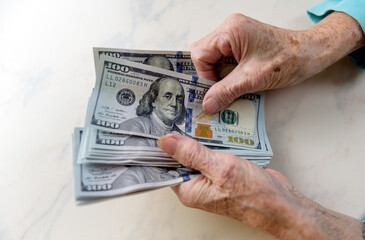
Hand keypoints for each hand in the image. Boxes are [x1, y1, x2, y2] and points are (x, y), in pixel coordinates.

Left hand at [158, 134, 363, 239]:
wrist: (281, 203)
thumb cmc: (253, 193)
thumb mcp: (219, 169)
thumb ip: (191, 154)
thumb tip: (165, 141)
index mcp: (188, 189)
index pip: (164, 166)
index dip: (161, 146)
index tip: (158, 124)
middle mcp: (196, 185)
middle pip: (180, 157)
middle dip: (181, 137)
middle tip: (179, 113)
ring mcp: (210, 177)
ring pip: (198, 152)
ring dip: (199, 137)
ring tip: (195, 115)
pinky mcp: (223, 171)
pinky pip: (212, 153)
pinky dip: (213, 141)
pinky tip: (214, 127)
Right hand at [190, 12, 364, 113]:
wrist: (310, 54)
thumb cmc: (287, 60)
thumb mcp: (253, 79)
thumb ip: (226, 91)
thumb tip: (207, 104)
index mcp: (230, 31)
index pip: (200, 54)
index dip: (203, 75)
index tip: (213, 92)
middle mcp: (230, 29)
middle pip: (203, 55)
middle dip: (208, 75)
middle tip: (217, 91)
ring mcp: (235, 35)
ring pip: (212, 58)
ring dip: (218, 76)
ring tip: (228, 88)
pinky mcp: (241, 43)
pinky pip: (223, 59)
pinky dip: (225, 74)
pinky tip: (235, 83)